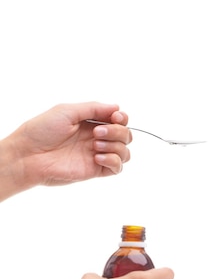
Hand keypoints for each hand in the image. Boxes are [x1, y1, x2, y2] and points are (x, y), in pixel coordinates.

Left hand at [8, 102, 131, 187]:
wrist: (30, 155)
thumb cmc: (42, 131)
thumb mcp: (68, 111)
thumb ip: (93, 108)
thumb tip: (117, 108)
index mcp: (91, 122)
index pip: (118, 120)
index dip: (122, 118)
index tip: (114, 117)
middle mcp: (97, 138)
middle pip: (125, 135)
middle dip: (117, 132)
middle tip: (96, 133)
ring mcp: (97, 154)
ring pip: (125, 152)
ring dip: (115, 146)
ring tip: (95, 145)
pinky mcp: (96, 170)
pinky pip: (117, 168)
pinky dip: (113, 160)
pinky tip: (98, 157)